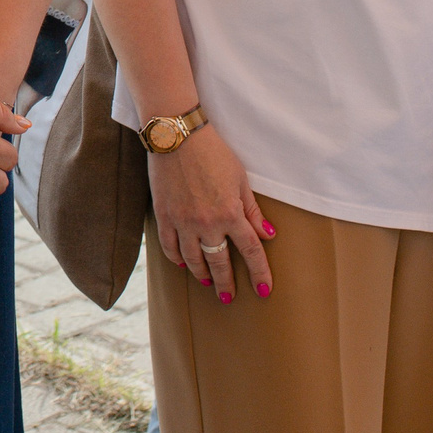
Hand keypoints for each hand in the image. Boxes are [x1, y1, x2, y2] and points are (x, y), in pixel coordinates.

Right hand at [148, 125, 274, 303]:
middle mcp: (207, 223)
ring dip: (202, 274)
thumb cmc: (213, 152)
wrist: (176, 135)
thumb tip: (268, 235)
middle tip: (228, 297)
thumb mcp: (240, 179)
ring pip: (193, 259)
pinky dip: (176, 258)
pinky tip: (182, 264)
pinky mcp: (164, 215)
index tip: (263, 290)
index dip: (260, 273)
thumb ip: (252, 210)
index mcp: (230, 213)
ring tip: (207, 282)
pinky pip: (169, 246)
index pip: (250, 251)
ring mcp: (182, 221)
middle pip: (220, 262)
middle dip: (226, 283)